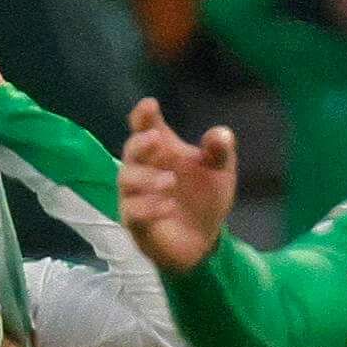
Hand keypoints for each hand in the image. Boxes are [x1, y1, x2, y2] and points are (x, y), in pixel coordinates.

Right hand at [117, 96, 235, 270]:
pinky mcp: (135, 222)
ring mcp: (135, 196)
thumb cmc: (205, 198)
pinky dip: (149, 207)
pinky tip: (168, 207)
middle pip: (130, 150)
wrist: (203, 241)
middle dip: (140, 143)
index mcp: (162, 151)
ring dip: (146, 178)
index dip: (143, 115)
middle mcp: (144, 169)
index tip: (149, 106)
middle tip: (156, 139)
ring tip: (170, 182)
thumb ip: (219, 151)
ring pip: (126, 180)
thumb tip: (219, 134)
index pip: (145, 127)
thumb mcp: (220, 172)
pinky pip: (132, 212)